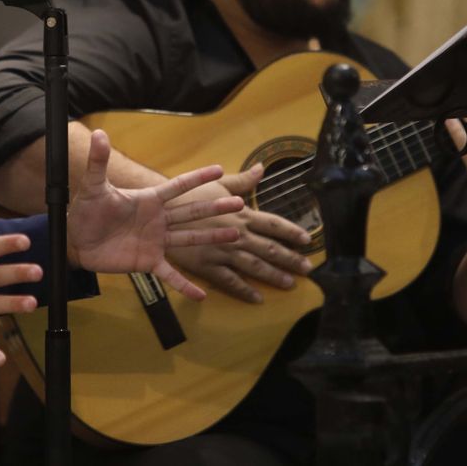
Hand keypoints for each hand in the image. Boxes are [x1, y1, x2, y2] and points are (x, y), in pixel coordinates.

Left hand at [68, 129, 244, 301]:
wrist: (76, 239)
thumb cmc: (86, 210)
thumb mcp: (94, 186)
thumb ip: (98, 161)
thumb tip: (98, 133)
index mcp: (149, 200)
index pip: (178, 187)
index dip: (198, 178)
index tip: (219, 170)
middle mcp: (158, 220)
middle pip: (192, 212)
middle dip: (215, 208)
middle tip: (240, 204)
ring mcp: (156, 242)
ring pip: (189, 239)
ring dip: (212, 238)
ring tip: (235, 235)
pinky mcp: (148, 262)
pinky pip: (170, 275)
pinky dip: (185, 285)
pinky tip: (202, 295)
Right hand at [164, 163, 315, 303]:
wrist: (158, 210)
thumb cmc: (189, 195)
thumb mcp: (218, 184)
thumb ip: (243, 181)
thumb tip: (261, 168)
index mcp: (240, 214)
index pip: (273, 224)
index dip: (291, 232)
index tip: (307, 240)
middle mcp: (235, 234)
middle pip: (269, 248)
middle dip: (290, 259)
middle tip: (308, 268)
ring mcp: (222, 251)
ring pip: (254, 267)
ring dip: (274, 276)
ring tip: (290, 284)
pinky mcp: (207, 266)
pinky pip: (229, 281)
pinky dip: (244, 291)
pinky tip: (257, 298)